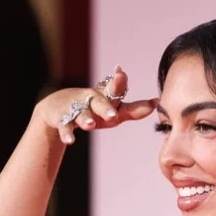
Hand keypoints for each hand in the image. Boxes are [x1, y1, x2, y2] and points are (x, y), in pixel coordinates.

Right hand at [33, 65, 157, 144]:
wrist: (58, 107)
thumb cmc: (95, 109)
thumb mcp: (114, 109)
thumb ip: (135, 108)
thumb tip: (157, 101)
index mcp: (105, 96)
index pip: (114, 89)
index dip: (118, 82)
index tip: (121, 73)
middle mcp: (91, 100)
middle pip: (99, 103)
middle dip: (105, 108)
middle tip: (113, 115)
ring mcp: (76, 109)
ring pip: (81, 114)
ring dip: (85, 119)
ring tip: (90, 126)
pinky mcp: (62, 119)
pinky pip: (65, 127)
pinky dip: (67, 134)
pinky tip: (70, 141)